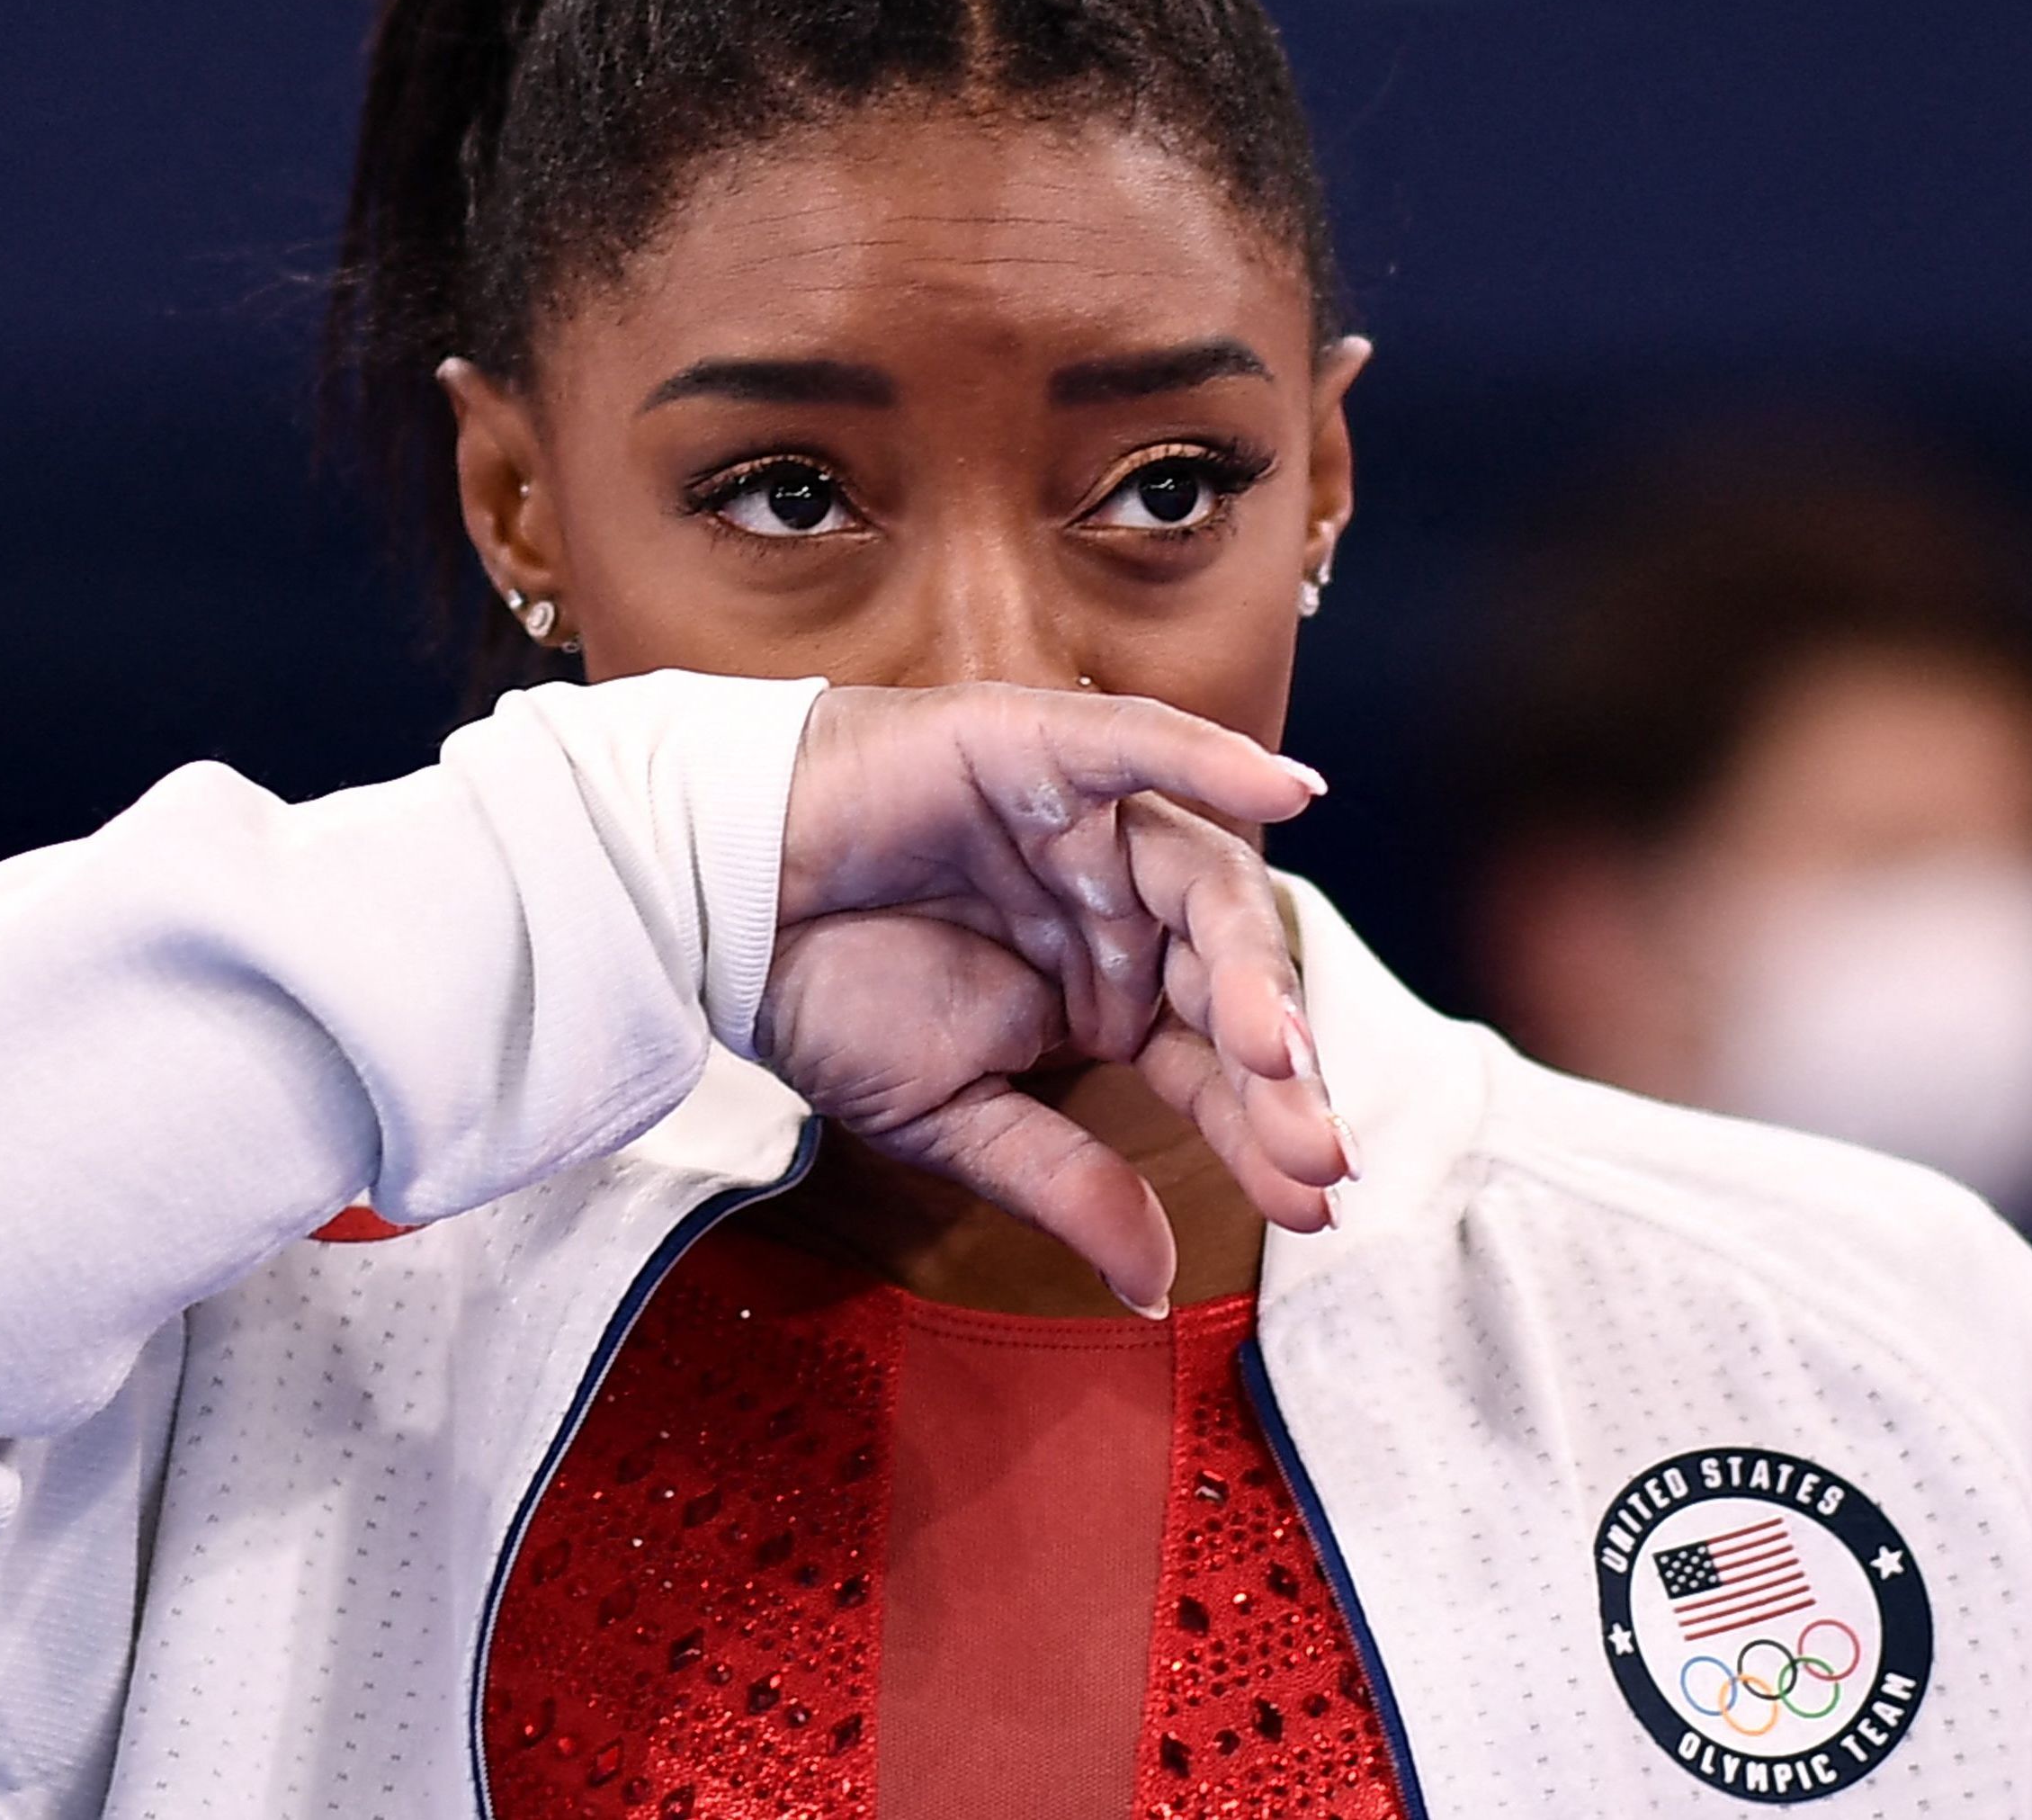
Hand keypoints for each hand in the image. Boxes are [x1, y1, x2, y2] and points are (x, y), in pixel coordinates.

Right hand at [758, 683, 1350, 1312]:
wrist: (718, 914)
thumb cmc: (828, 996)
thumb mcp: (957, 1116)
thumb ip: (1066, 1182)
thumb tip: (1157, 1284)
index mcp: (1108, 992)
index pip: (1213, 1061)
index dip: (1264, 1126)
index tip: (1313, 1201)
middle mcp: (1119, 907)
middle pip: (1228, 978)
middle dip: (1278, 1067)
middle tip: (1313, 1146)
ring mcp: (1088, 827)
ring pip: (1202, 882)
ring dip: (1251, 963)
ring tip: (1278, 1047)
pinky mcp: (1041, 751)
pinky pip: (1144, 747)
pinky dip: (1215, 758)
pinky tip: (1287, 788)